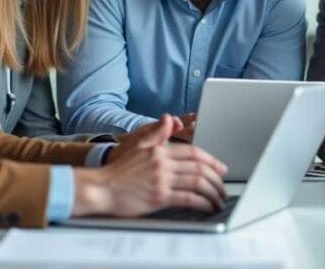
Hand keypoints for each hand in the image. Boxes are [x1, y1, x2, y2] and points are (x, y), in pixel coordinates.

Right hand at [74, 115, 227, 216]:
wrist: (101, 188)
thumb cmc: (118, 171)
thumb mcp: (138, 146)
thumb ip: (156, 134)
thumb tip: (170, 118)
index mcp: (160, 151)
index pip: (193, 153)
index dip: (211, 160)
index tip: (221, 168)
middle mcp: (163, 163)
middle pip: (199, 167)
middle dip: (216, 178)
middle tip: (223, 187)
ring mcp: (162, 180)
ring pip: (198, 183)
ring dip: (213, 192)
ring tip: (219, 200)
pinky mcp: (159, 197)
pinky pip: (189, 198)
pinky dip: (203, 203)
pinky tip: (208, 207)